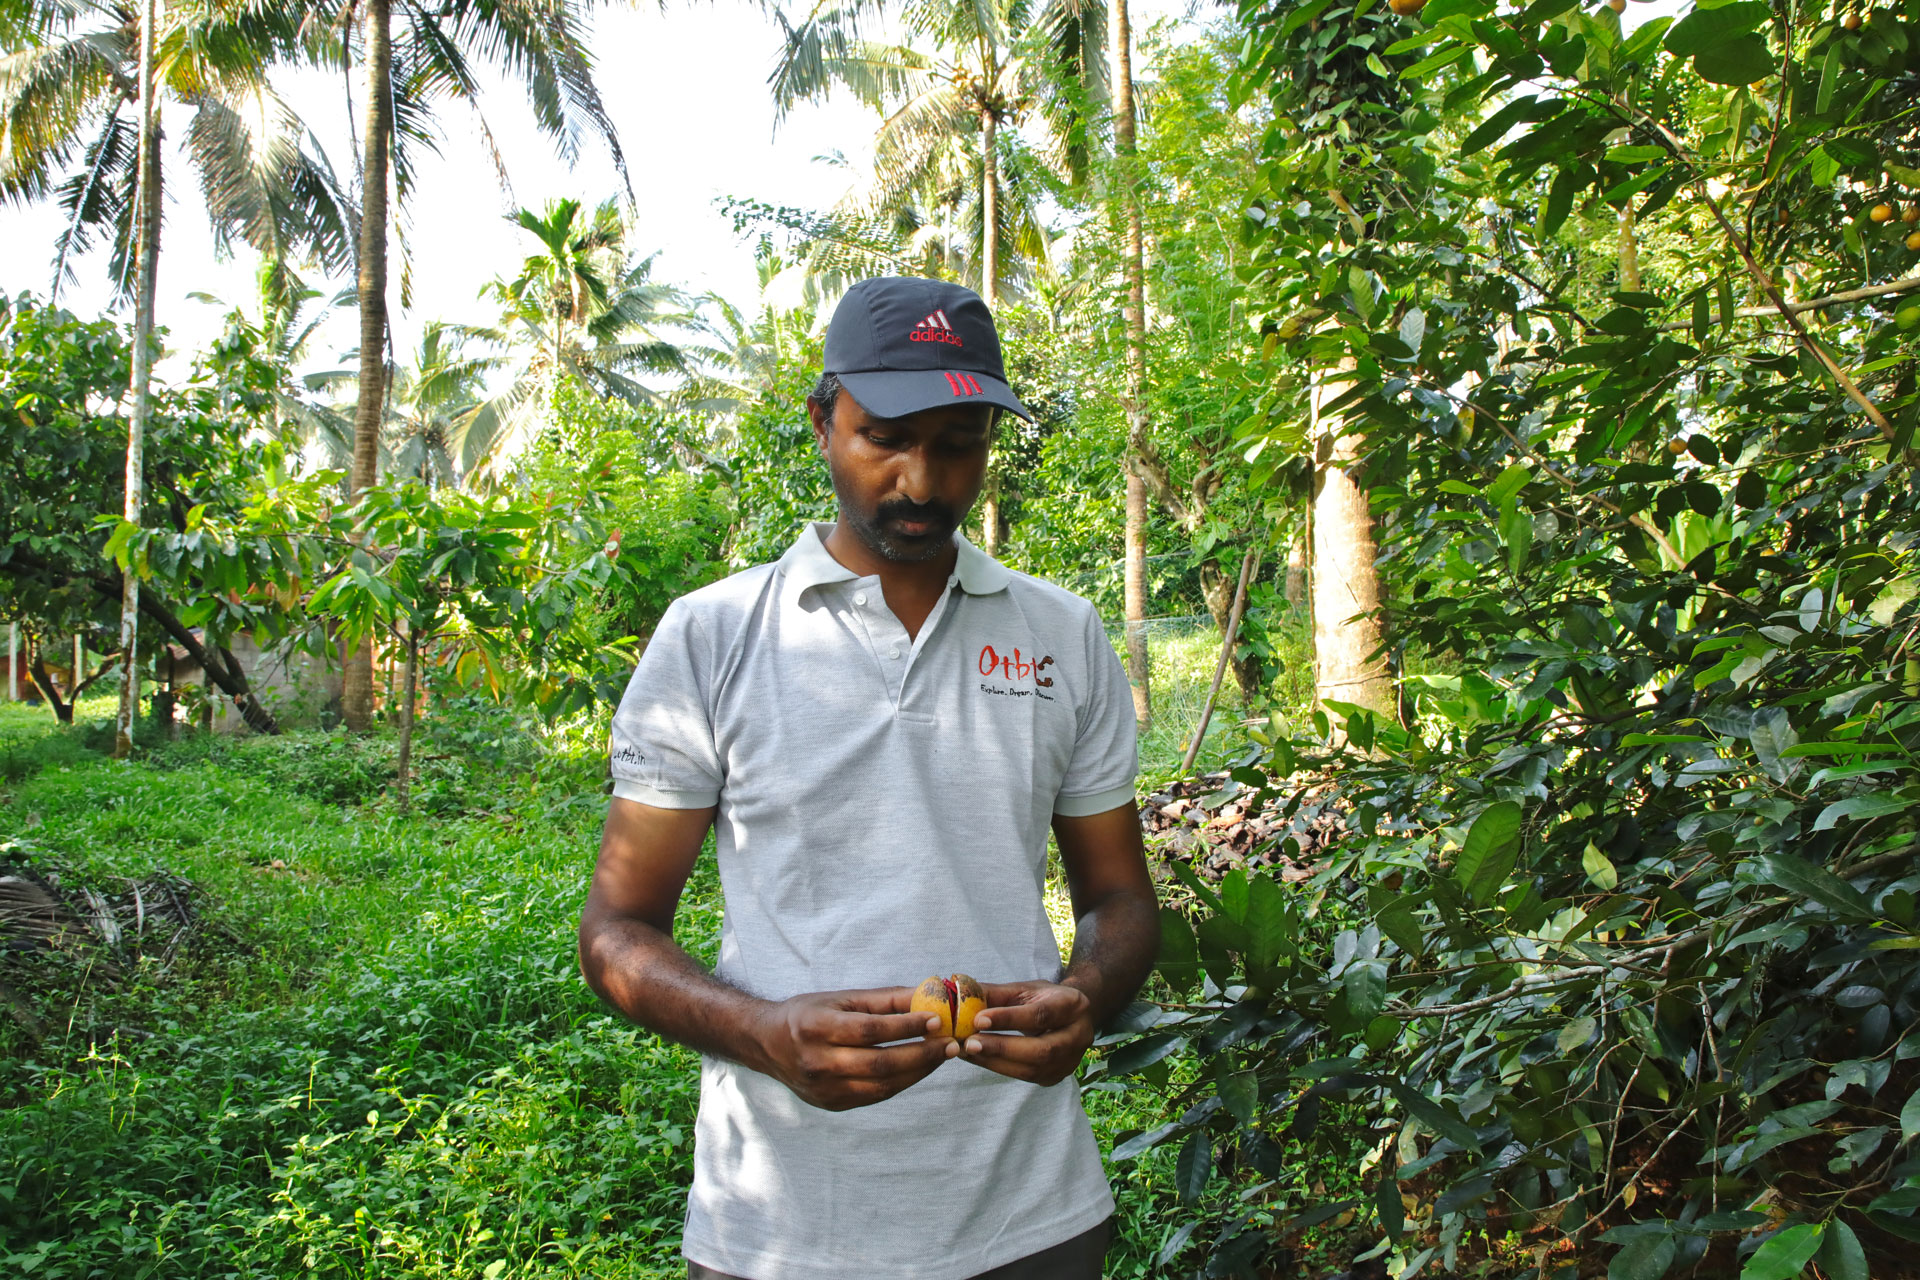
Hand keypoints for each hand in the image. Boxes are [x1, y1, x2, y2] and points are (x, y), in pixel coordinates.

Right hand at [754, 986, 957, 1110]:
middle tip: (951, 1044)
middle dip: (921, 1054)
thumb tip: (928, 994)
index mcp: (815, 1028)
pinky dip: (902, 1082)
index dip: (906, 1026)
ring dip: (918, 1071)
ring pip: (882, 1086)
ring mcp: (824, 1089)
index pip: (869, 1030)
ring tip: (942, 1055)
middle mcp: (817, 1062)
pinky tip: (919, 1067)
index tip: (937, 1019)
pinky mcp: (832, 1104)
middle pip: (879, 1063)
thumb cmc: (809, 1014)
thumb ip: (884, 1000)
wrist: (768, 1044)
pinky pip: (875, 1096)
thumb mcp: (841, 998)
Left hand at [961, 980, 1098, 1086]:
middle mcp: (1078, 1036)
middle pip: (1041, 1049)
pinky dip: (999, 1067)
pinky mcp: (1055, 1076)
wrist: (1072, 1017)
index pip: (1040, 1015)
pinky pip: (1026, 1077)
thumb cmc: (1044, 999)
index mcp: (1073, 1006)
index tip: (978, 1020)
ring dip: (996, 1062)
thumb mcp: (1024, 989)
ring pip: (1033, 1069)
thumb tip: (960, 995)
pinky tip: (978, 1059)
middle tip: (969, 1043)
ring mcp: (1069, 1061)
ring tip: (967, 1051)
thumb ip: (995, 993)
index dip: (1009, 1019)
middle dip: (1002, 1047)